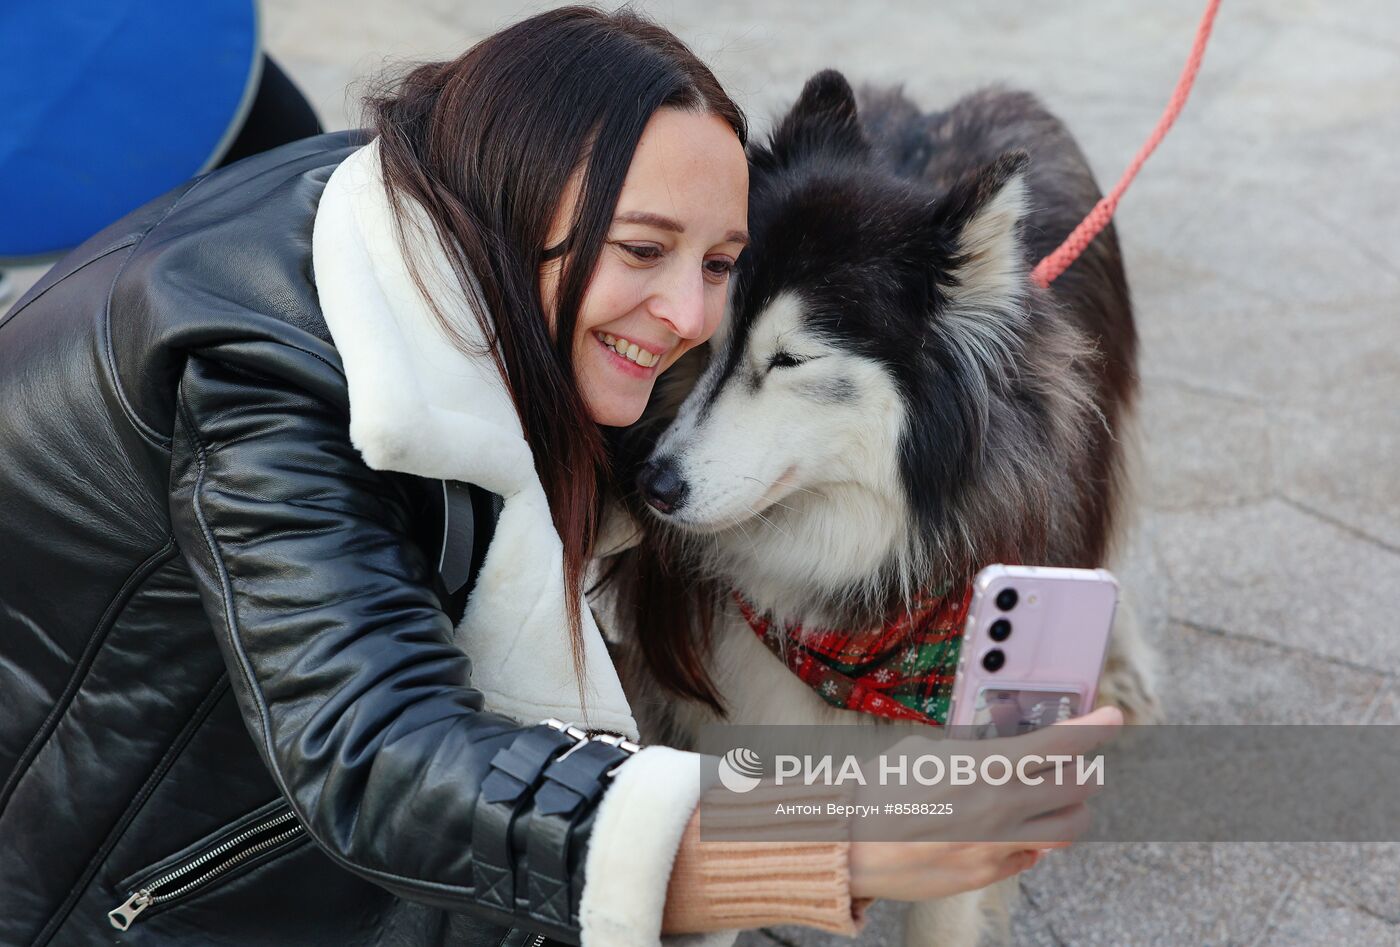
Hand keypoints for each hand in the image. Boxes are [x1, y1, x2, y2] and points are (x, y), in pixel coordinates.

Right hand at [848, 705, 1121, 900]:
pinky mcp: (989, 874)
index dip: (1096, 727)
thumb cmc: (879, 790)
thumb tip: (1000, 757)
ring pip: (1069, 827)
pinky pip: (1033, 856)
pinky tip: (1011, 829)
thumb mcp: (926, 751)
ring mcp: (999, 845)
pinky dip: (1032, 840)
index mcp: (984, 766)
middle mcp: (1000, 807)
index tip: (1113, 716)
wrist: (850, 842)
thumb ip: (973, 754)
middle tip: (1075, 763)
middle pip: (1079, 786)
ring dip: (1069, 808)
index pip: (1061, 744)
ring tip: (1052, 799)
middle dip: (1084, 770)